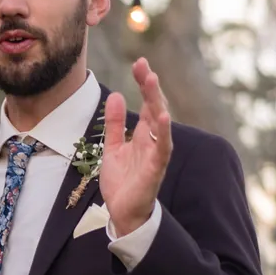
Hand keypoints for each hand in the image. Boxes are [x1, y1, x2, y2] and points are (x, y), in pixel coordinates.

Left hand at [99, 58, 173, 236]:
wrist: (123, 212)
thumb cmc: (123, 181)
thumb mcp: (112, 147)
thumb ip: (114, 124)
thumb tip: (115, 94)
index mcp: (143, 135)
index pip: (146, 103)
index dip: (143, 83)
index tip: (139, 62)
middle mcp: (153, 140)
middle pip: (154, 107)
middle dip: (149, 86)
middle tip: (144, 65)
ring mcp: (156, 153)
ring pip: (160, 123)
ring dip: (156, 102)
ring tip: (152, 81)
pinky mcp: (155, 168)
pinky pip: (161, 148)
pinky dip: (162, 132)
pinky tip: (160, 116)